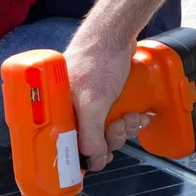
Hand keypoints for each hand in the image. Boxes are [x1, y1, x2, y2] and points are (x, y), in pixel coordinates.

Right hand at [64, 41, 149, 171]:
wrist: (113, 35)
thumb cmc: (96, 61)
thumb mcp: (93, 103)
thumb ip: (90, 134)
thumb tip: (93, 160)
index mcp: (57, 114)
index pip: (66, 146)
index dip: (85, 154)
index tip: (101, 155)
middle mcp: (68, 111)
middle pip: (89, 141)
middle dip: (111, 137)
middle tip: (120, 125)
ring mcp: (85, 106)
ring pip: (104, 132)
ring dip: (123, 129)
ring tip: (132, 116)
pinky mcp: (101, 100)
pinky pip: (113, 120)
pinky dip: (128, 120)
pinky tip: (137, 114)